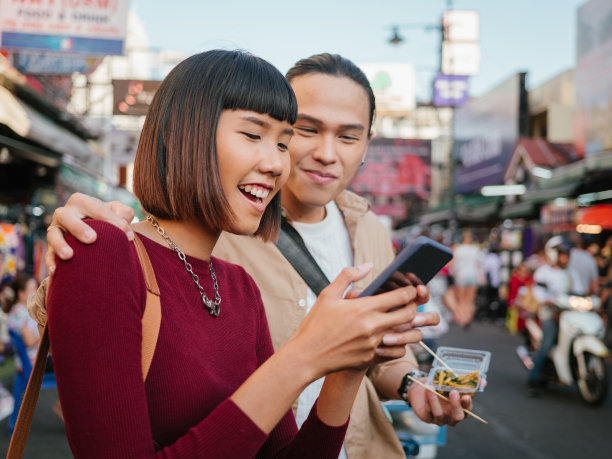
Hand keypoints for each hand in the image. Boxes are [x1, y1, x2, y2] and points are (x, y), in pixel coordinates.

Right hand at [46, 193, 134, 273]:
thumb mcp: (118, 213)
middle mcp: (65, 213)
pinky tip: (55, 271)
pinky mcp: (51, 247)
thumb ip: (124, 213)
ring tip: (69, 256)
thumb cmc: (108, 220)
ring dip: (60, 245)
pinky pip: (48, 254)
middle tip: (92, 239)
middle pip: (66, 217)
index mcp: (81, 201)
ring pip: (53, 235)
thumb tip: (123, 219)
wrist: (95, 234)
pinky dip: (50, 262)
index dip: (113, 221)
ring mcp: (55, 230)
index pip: (97, 208)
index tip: (129, 236)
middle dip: (78, 227)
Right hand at [287, 263, 424, 378]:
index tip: (411, 289)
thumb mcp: (328, 294)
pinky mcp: (371, 357)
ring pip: (404, 333)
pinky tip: (388, 336)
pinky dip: (395, 342)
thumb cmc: (315, 324)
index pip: (401, 296)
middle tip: (408, 303)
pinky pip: (394, 350)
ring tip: (400, 319)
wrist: (307, 355)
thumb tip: (368, 265)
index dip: (410, 291)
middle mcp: (372, 326)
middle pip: (408, 314)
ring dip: (405, 325)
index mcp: (364, 308)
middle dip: (412, 306)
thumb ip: (348, 276)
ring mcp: (373, 344)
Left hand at [408, 384, 472, 426]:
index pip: (468, 410)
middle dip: (456, 406)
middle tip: (454, 392)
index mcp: (461, 409)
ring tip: (432, 387)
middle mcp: (451, 417)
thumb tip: (483, 381)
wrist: (422, 388)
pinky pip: (428, 411)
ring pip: (439, 414)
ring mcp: (440, 419)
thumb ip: (467, 382)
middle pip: (457, 417)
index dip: (468, 404)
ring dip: (435, 400)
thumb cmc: (441, 387)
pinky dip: (427, 400)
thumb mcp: (453, 383)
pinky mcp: (427, 417)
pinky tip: (426, 389)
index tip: (466, 396)